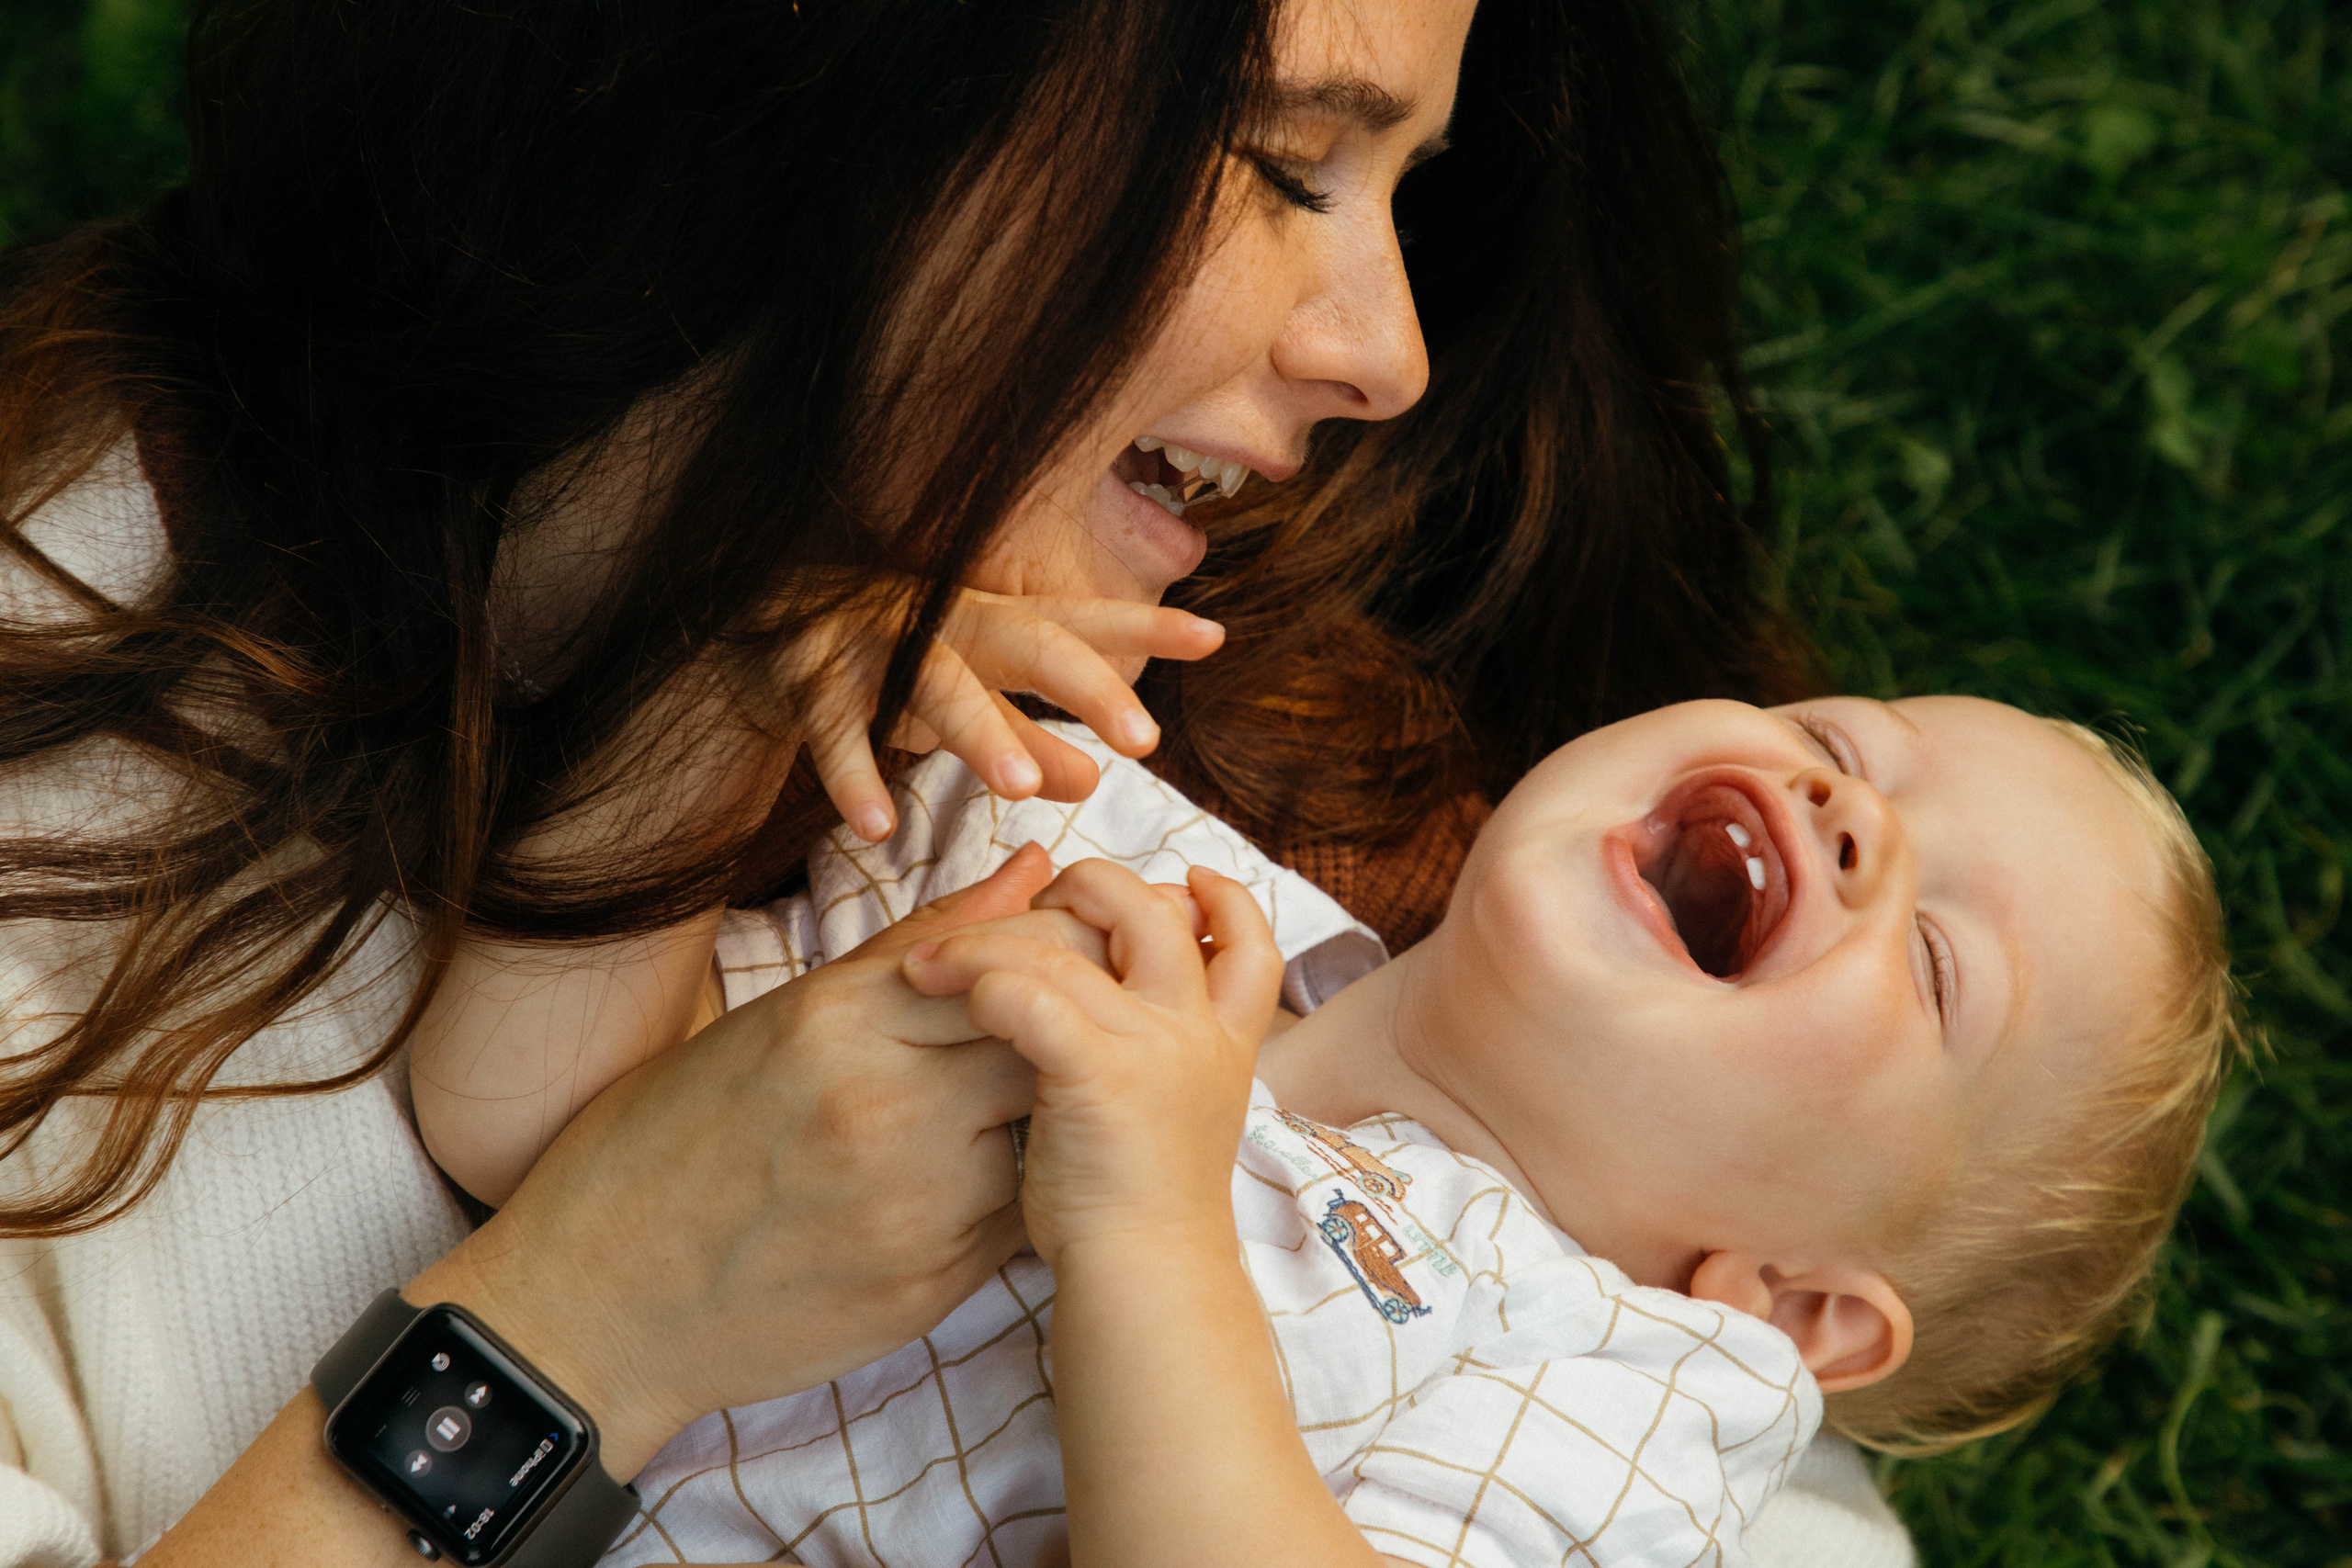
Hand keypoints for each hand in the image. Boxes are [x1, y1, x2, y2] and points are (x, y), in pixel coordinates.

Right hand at [407, 846, 1060, 1479]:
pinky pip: (1022, 1219)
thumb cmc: (674, 1141)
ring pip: (1048, 1133)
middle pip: (1044, 1040)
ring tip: (994, 1116)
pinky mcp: (929, 1282)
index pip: (1013, 959)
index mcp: (837, 1018)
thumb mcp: (780, 1019)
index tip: (1058, 965)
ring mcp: (913, 1200)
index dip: (1055, 958)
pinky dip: (1016, 1192)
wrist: (600, 1298)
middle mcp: (884, 1103)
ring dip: (1042, 1119)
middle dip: (1063, 1034)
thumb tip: (1033, 867)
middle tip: (1052, 1039)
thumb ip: (917, 944)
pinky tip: (971, 1183)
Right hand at [789, 588, 1222, 840]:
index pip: (1082, 620)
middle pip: (1027, 642)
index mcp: (993, 621)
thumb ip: (1033, 739)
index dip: (1146, 626)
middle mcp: (943, 617)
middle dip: (1086, 686)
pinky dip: (855, 776)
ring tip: (1020, 789)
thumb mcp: (973, 701)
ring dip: (980, 732)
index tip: (1215, 637)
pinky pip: (834, 727)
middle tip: (1143, 740)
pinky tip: (879, 829)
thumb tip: (1098, 781)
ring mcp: (875, 638)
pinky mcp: (808, 672)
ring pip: (936, 682)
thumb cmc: (893, 670)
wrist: (763, 627)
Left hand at [901, 859, 1282, 1265]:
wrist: (1149, 1279)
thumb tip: (1101, 1004)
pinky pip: (1028, 994)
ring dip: (987, 938)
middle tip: (1039, 903)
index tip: (1186, 883)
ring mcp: (1155, 1046)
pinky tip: (936, 988)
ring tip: (929, 958)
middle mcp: (1198, 1031)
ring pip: (1068, 943)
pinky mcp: (1100, 1073)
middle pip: (1155, 911)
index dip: (1222, 901)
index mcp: (1227, 1043)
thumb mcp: (1169, 1115)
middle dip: (1093, 886)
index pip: (1251, 944)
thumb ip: (1152, 1052)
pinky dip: (976, 979)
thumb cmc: (1140, 1211)